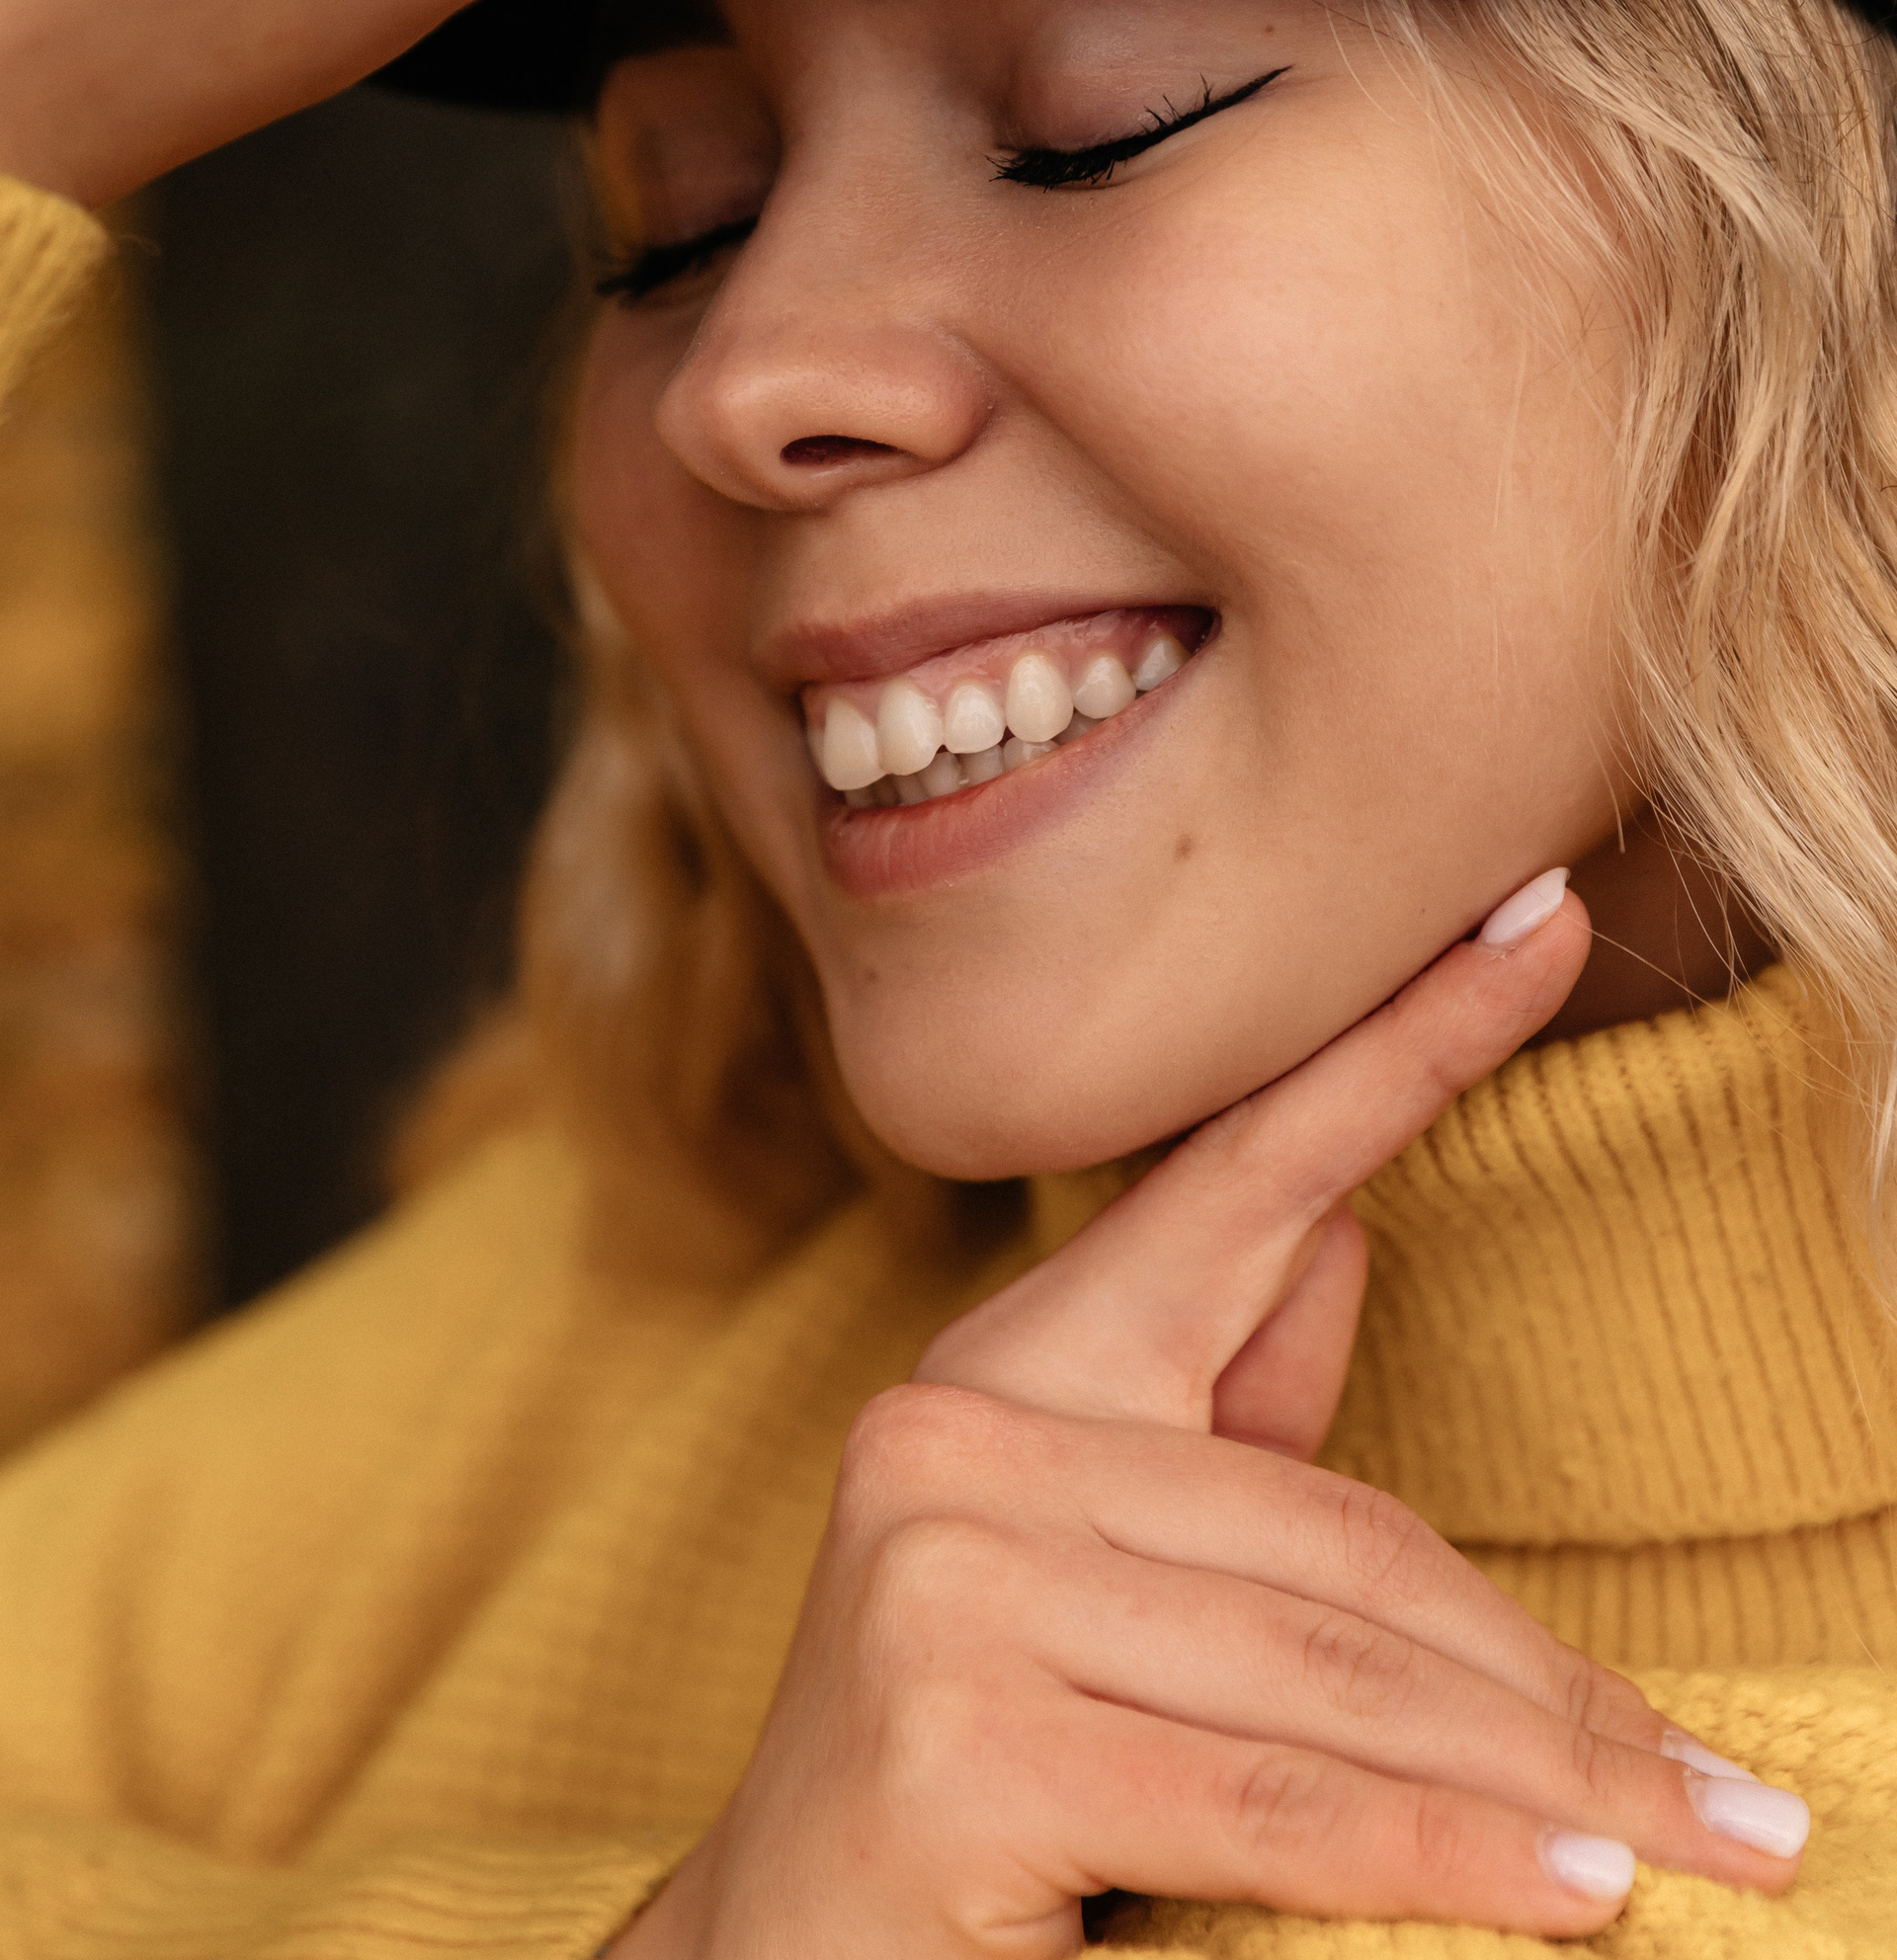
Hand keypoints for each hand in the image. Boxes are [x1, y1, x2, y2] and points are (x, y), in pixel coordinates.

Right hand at [628, 885, 1805, 1953]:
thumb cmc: (971, 1792)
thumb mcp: (1107, 1587)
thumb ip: (1219, 1421)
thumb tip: (1351, 1235)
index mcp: (1010, 1375)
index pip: (1243, 1188)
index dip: (1405, 1052)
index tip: (1545, 919)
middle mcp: (957, 1431)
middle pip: (1343, 1541)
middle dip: (1555, 1682)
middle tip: (1740, 1799)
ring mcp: (944, 1569)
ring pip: (1335, 1672)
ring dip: (1546, 1784)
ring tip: (1712, 1855)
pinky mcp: (956, 1728)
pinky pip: (1278, 1799)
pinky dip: (1446, 1856)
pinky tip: (1582, 1896)